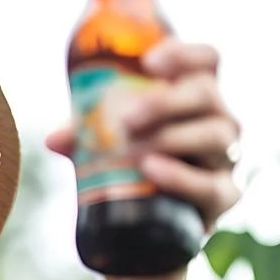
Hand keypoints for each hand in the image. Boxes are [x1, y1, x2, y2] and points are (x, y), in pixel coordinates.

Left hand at [47, 39, 241, 231]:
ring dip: (172, 138)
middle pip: (205, 95)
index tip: (148, 61)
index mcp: (193, 97)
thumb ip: (84, 135)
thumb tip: (53, 138)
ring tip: (134, 150)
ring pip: (214, 135)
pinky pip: (212, 185)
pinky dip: (182, 177)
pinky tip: (152, 170)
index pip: (206, 61)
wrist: (152, 225)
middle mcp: (218, 120)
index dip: (184, 54)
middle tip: (126, 118)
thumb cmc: (131, 168)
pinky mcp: (224, 196)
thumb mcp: (105, 145)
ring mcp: (225, 158)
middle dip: (165, 102)